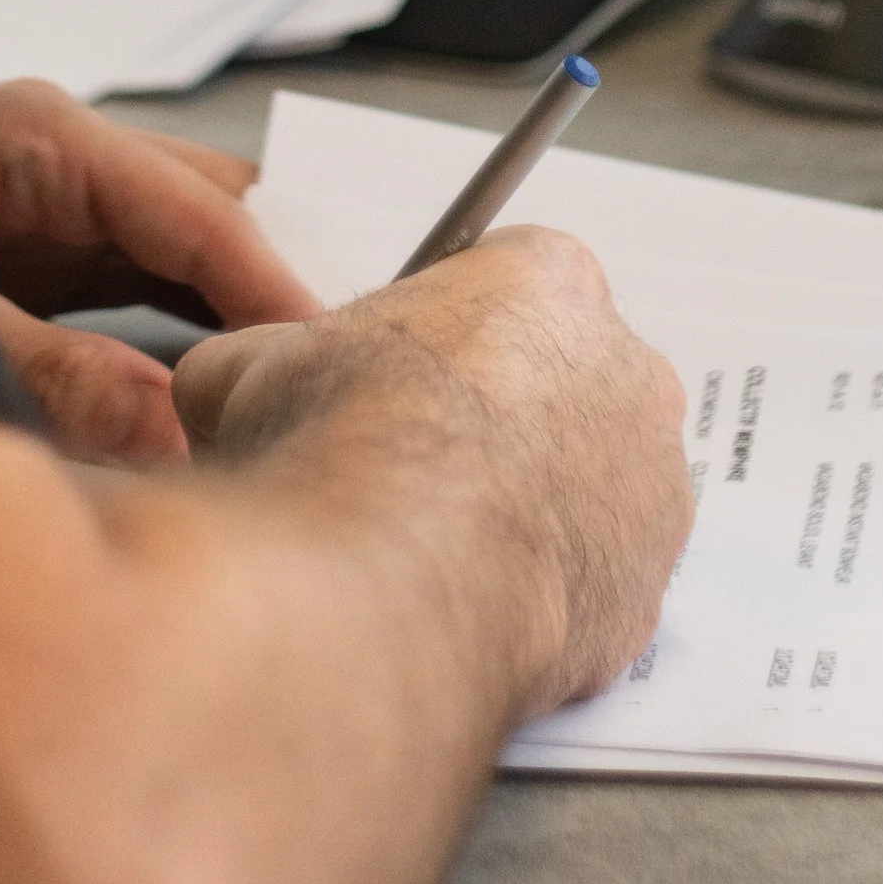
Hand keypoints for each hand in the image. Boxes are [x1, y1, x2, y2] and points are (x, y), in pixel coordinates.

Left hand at [0, 80, 318, 466]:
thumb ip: (47, 377)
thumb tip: (168, 427)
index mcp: (39, 136)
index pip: (197, 212)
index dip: (274, 287)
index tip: (338, 354)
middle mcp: (58, 154)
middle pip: (205, 214)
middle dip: (270, 289)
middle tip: (340, 373)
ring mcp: (51, 199)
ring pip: (178, 251)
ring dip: (230, 317)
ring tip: (301, 392)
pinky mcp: (37, 250)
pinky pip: (137, 284)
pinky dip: (182, 333)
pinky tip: (222, 392)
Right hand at [173, 225, 690, 713]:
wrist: (390, 570)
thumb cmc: (342, 441)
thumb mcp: (251, 362)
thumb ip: (266, 361)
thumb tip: (232, 389)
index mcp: (546, 278)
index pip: (513, 281)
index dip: (451, 332)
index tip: (409, 372)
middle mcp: (627, 367)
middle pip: (567, 381)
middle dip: (507, 418)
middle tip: (425, 462)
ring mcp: (651, 483)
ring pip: (594, 487)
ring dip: (535, 508)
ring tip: (444, 548)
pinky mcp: (646, 588)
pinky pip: (597, 582)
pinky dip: (547, 594)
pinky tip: (474, 605)